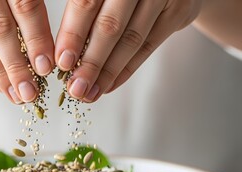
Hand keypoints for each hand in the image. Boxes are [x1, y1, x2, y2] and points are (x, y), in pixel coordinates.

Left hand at [55, 0, 201, 101]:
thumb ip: (85, 12)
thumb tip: (63, 53)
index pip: (86, 3)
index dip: (73, 34)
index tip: (62, 62)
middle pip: (110, 25)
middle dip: (90, 62)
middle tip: (76, 87)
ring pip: (131, 39)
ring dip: (108, 72)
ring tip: (91, 92)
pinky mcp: (179, 10)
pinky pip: (149, 45)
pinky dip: (127, 69)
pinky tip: (110, 84)